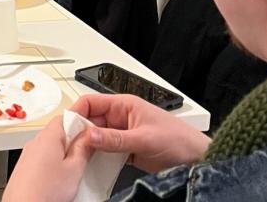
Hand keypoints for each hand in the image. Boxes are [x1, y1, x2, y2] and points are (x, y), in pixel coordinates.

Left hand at [3, 116, 91, 201]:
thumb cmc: (43, 192)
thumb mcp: (74, 169)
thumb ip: (83, 149)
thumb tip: (90, 135)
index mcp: (48, 137)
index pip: (67, 116)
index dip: (83, 119)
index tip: (95, 128)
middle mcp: (36, 142)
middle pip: (60, 131)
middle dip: (77, 138)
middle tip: (91, 150)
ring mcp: (29, 154)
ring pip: (53, 145)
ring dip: (67, 151)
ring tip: (79, 167)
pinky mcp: (27, 167)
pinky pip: (45, 157)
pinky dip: (56, 162)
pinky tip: (64, 176)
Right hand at [70, 94, 210, 172]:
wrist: (199, 160)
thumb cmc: (180, 140)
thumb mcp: (145, 139)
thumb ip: (116, 138)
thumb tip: (90, 135)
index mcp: (124, 105)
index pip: (91, 102)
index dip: (76, 112)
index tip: (67, 126)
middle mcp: (120, 118)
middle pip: (90, 121)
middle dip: (80, 132)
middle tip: (72, 146)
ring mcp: (122, 134)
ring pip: (96, 138)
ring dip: (89, 147)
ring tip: (81, 157)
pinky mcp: (125, 150)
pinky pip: (105, 151)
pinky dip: (98, 157)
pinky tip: (94, 164)